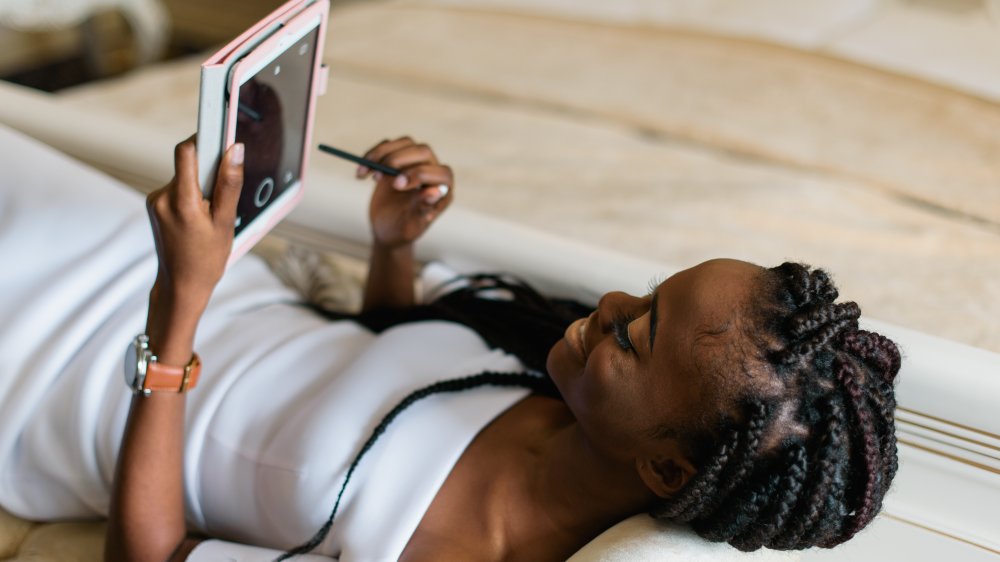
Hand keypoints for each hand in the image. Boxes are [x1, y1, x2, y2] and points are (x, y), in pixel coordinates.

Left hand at [146, 137, 244, 310]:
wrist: (180, 285)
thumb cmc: (206, 259)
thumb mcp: (225, 222)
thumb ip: (229, 184)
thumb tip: (235, 150)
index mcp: (181, 201)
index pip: (187, 152)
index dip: (204, 138)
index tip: (220, 131)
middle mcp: (162, 197)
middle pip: (188, 163)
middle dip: (209, 170)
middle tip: (222, 195)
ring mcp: (155, 201)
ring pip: (184, 176)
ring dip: (201, 185)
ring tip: (211, 215)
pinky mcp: (155, 205)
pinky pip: (178, 187)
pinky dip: (192, 194)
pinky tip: (200, 217)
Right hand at [359, 137, 453, 248]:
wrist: (387, 228)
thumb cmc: (403, 230)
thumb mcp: (411, 225)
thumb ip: (423, 209)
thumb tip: (435, 191)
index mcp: (443, 190)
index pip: (441, 173)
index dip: (420, 174)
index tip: (396, 185)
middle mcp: (433, 172)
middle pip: (423, 151)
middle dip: (399, 160)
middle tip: (379, 178)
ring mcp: (416, 163)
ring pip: (405, 143)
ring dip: (382, 154)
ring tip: (367, 174)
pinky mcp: (398, 159)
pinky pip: (388, 146)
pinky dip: (372, 155)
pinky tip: (362, 173)